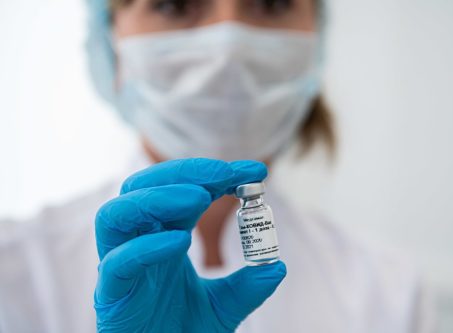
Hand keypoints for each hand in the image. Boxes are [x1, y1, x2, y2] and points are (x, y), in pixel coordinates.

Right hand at [94, 158, 286, 331]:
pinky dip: (148, 246)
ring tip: (199, 197)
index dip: (216, 175)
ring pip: (118, 213)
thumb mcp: (222, 309)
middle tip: (224, 174)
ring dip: (159, 197)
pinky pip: (119, 261)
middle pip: (144, 187)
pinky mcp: (111, 295)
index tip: (255, 171)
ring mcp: (121, 267)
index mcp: (163, 238)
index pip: (182, 191)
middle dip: (184, 173)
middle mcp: (139, 243)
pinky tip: (179, 241)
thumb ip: (246, 288)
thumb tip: (277, 267)